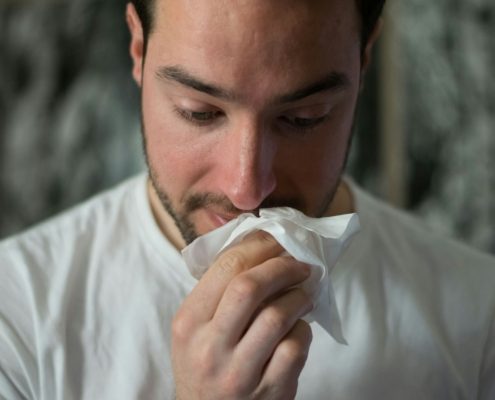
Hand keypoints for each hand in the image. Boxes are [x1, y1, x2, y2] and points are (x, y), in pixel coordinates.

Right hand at [172, 231, 312, 398]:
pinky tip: (299, 328)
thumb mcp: (194, 328)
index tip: (278, 241)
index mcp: (188, 322)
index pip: (226, 267)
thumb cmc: (204, 364)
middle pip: (250, 287)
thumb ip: (218, 292)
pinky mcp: (269, 392)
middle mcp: (209, 347)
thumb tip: (261, 246)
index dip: (259, 246)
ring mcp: (239, 372)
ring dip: (299, 297)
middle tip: (300, 264)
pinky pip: (295, 347)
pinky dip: (303, 330)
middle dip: (282, 267)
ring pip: (277, 316)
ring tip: (304, 293)